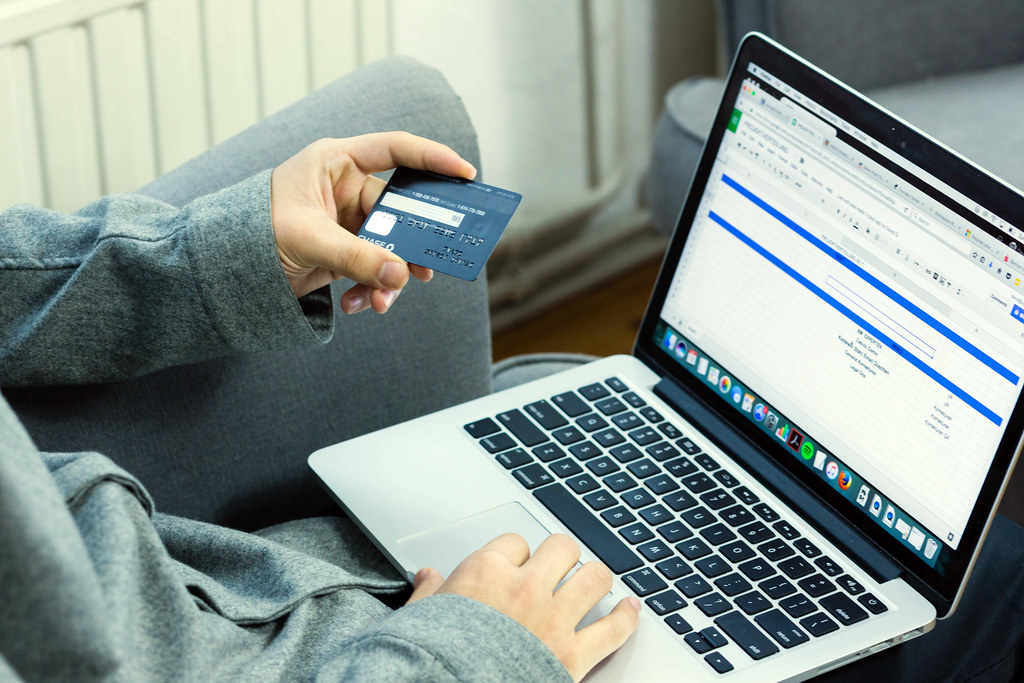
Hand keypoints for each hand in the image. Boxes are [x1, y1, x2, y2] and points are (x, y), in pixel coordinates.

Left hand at [270, 133, 475, 313]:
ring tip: (383, 303)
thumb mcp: (306, 240)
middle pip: (400, 211)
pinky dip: (372, 290)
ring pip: (391, 247)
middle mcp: (347, 189)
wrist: (223, 269)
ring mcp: (349, 222)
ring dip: (390, 278)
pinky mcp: (346, 252)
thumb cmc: (252, 232)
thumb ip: (357, 256)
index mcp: (336, 163)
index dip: (433, 158)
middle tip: (428, 269)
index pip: (395, 150)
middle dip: (411, 246)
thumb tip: (400, 275)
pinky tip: (359, 306)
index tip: (465, 174)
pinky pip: (375, 269)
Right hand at [404, 534, 640, 681]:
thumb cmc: (435, 657)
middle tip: (560, 566)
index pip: (515, 542)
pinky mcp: (573, 654)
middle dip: (562, 555)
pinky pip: (614, 628)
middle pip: (561, 547)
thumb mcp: (421, 618)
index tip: (517, 564)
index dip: (518, 554)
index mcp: (486, 572)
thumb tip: (427, 577)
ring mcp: (554, 619)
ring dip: (595, 577)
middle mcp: (525, 587)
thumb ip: (430, 593)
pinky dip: (627, 616)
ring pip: (593, 577)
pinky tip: (630, 608)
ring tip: (595, 580)